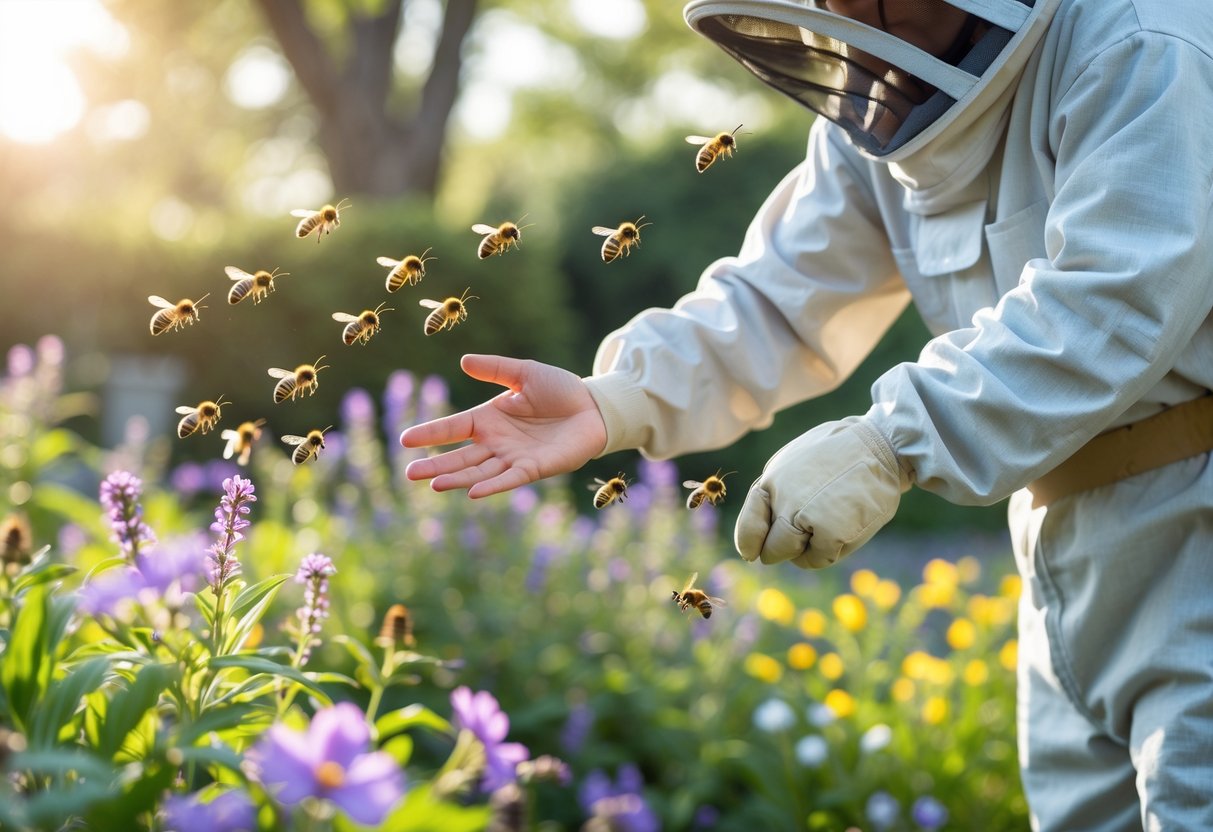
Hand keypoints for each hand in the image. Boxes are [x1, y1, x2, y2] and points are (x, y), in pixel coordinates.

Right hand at [400, 355, 606, 497]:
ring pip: (479, 471)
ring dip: (457, 479)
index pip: (454, 427)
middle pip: (461, 456)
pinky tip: (472, 493)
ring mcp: (514, 457)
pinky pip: (509, 479)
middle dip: (436, 465)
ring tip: (433, 485)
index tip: (405, 439)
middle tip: (410, 473)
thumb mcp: (525, 373)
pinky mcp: (535, 468)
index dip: (431, 433)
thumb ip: (495, 369)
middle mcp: (497, 442)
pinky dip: (491, 486)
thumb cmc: (560, 389)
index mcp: (490, 418)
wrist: (594, 407)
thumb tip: (463, 361)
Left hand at [734, 417, 910, 567]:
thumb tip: (759, 538)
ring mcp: (805, 515)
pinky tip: (844, 529)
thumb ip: (776, 494)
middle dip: (783, 550)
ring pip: (793, 556)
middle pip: (771, 548)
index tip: (754, 553)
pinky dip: (830, 552)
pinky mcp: (831, 530)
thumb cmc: (837, 455)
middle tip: (805, 537)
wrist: (879, 444)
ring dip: (807, 551)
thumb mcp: (794, 463)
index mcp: (770, 481)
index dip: (750, 544)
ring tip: (829, 526)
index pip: (748, 527)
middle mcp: (782, 499)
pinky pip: (820, 559)